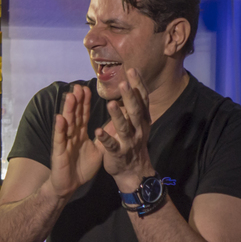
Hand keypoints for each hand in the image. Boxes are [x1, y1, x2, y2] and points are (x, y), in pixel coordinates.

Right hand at [49, 84, 102, 198]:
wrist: (69, 185)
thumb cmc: (82, 168)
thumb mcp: (98, 150)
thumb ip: (104, 137)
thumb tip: (116, 125)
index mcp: (80, 134)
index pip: (83, 115)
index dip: (85, 102)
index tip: (88, 89)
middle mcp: (71, 135)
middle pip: (75, 115)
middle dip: (77, 101)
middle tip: (79, 86)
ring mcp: (64, 142)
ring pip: (67, 123)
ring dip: (68, 110)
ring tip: (71, 96)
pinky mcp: (59, 152)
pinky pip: (60, 139)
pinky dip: (60, 128)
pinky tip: (60, 118)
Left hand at [94, 68, 153, 187]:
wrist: (133, 171)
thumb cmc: (133, 142)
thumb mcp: (138, 123)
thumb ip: (135, 106)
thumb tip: (133, 84)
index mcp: (142, 120)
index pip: (142, 99)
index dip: (138, 85)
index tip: (132, 70)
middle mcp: (138, 129)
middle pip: (134, 111)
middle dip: (129, 97)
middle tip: (124, 83)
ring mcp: (129, 142)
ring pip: (123, 127)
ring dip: (117, 116)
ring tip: (110, 104)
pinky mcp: (118, 154)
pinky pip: (112, 145)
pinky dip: (105, 138)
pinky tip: (97, 131)